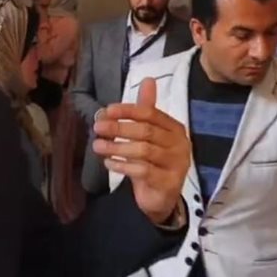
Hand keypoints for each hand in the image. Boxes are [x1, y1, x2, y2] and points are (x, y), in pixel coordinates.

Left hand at [92, 78, 190, 223]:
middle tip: (97, 128)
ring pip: (144, 150)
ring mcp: (176, 164)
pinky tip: (108, 163)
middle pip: (146, 131)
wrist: (160, 196)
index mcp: (174, 128)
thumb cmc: (153, 160)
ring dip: (116, 147)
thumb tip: (148, 79)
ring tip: (97, 146)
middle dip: (119, 128)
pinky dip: (123, 165)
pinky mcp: (168, 183)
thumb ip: (145, 109)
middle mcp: (179, 144)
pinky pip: (143, 171)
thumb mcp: (147, 133)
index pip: (151, 113)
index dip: (127, 110)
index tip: (107, 111)